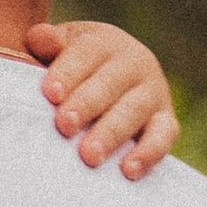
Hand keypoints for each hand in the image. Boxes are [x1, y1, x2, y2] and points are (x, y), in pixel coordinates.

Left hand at [25, 19, 177, 176]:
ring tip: (89, 156)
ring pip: (134, 111)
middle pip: (109, 83)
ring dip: (111, 134)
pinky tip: (128, 170)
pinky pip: (164, 135)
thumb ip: (50, 45)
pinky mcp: (167, 120)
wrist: (116, 77)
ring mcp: (153, 92)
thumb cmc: (78, 67)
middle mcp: (135, 63)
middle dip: (86, 105)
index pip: (86, 53)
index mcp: (105, 42)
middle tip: (64, 125)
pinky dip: (149, 153)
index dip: (68, 72)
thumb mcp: (65, 49)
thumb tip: (39, 36)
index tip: (50, 93)